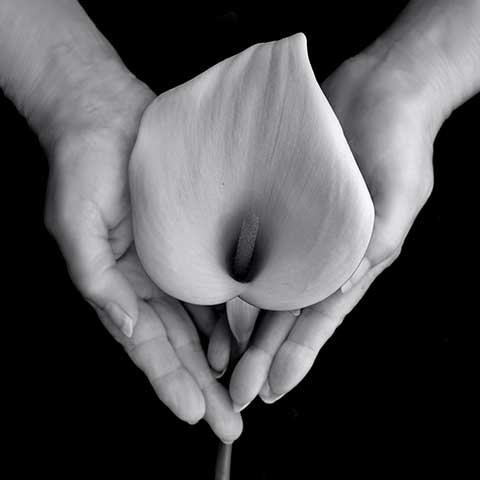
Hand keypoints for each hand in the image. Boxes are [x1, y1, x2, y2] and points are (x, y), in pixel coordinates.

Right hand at [44, 72, 241, 442]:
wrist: (108, 119)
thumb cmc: (86, 169)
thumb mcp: (77, 228)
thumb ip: (100, 283)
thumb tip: (128, 329)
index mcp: (122, 286)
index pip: (148, 346)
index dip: (169, 382)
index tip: (194, 414)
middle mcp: (152, 283)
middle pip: (181, 346)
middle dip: (203, 386)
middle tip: (228, 424)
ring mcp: (177, 265)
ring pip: (204, 324)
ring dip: (223, 360)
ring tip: (244, 395)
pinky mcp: (199, 242)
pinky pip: (221, 286)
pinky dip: (233, 316)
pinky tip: (249, 340)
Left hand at [225, 52, 435, 409]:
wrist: (377, 88)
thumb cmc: (398, 142)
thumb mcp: (397, 197)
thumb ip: (372, 247)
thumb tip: (335, 294)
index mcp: (350, 263)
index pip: (318, 321)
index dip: (295, 357)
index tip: (268, 391)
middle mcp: (316, 256)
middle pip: (283, 316)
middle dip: (259, 355)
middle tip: (231, 390)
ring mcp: (292, 234)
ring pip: (260, 289)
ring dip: (239, 326)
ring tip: (214, 359)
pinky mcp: (270, 208)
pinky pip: (245, 247)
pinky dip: (229, 275)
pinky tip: (209, 297)